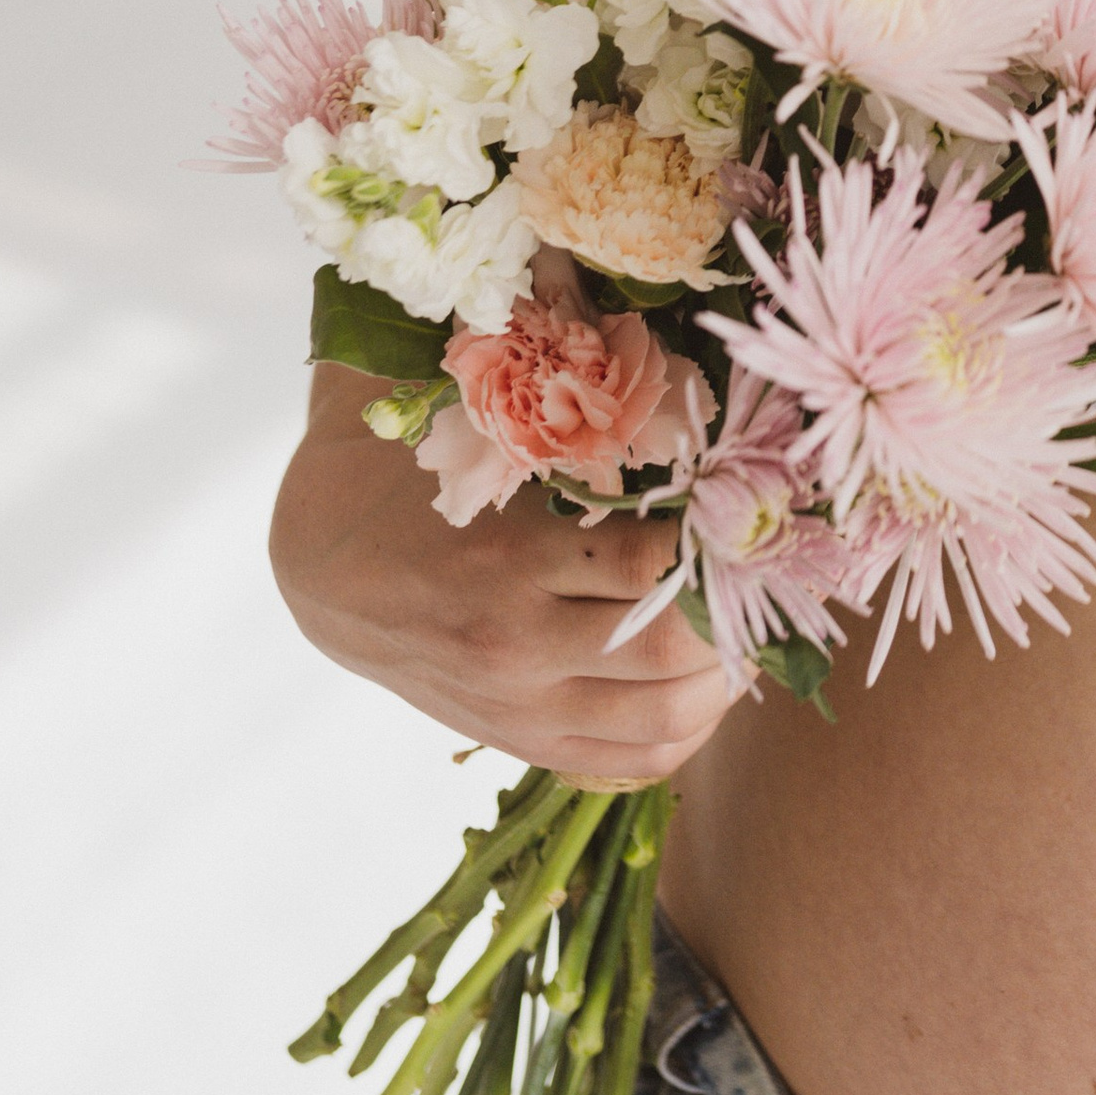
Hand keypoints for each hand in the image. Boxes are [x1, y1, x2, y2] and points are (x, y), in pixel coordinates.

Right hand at [270, 369, 738, 782]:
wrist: (326, 564)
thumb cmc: (413, 473)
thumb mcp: (473, 423)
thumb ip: (558, 396)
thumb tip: (659, 333)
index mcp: (511, 558)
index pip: (653, 564)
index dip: (720, 535)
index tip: (755, 498)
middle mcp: (519, 643)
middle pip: (670, 650)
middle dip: (738, 610)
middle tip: (769, 564)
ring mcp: (520, 704)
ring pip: (663, 719)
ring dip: (727, 676)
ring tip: (752, 623)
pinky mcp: (521, 739)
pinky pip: (632, 762)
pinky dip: (691, 728)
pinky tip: (712, 681)